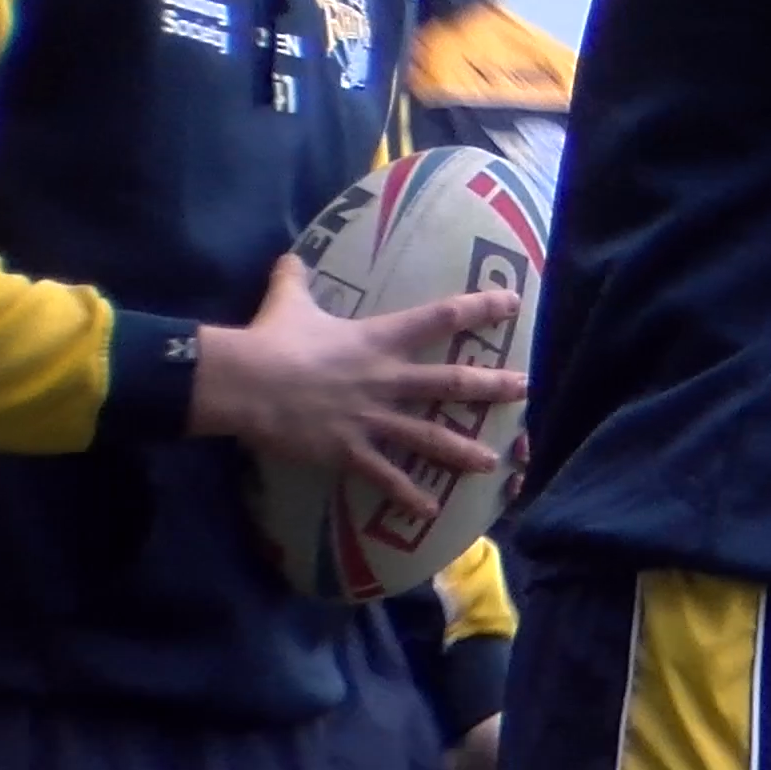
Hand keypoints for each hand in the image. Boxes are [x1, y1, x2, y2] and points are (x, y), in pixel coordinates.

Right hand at [188, 257, 521, 516]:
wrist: (244, 382)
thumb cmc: (270, 338)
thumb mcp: (287, 301)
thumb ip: (295, 279)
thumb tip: (289, 258)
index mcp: (378, 339)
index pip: (441, 317)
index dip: (479, 308)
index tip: (512, 303)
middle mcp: (386, 379)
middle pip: (451, 382)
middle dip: (492, 386)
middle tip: (526, 390)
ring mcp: (372, 418)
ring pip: (430, 435)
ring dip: (463, 450)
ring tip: (493, 462)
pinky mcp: (349, 450)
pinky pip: (386, 476)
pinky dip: (407, 496)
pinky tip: (430, 512)